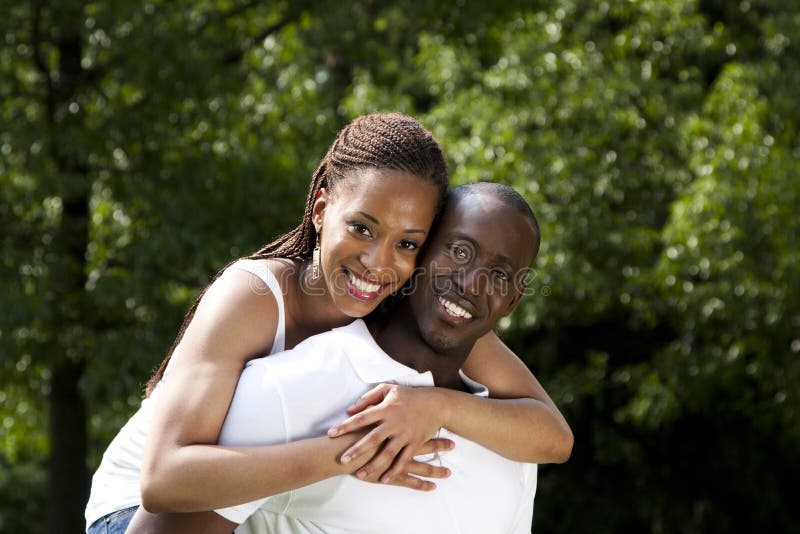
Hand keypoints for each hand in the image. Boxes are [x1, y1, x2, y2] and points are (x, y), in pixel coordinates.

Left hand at [327, 384, 453, 488]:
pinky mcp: (416, 442)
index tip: (331, 434)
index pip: (362, 417)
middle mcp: (395, 422)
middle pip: (373, 438)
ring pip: (388, 452)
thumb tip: (350, 410)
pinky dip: (394, 470)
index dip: (346, 426)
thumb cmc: (408, 396)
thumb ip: (368, 398)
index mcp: (386, 408)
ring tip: (360, 475)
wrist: (435, 404)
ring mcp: (406, 433)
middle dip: (357, 450)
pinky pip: (404, 459)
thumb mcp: (388, 389)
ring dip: (374, 465)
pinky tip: (384, 479)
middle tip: (343, 460)